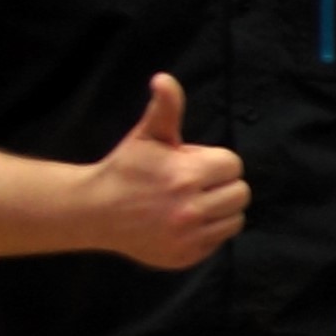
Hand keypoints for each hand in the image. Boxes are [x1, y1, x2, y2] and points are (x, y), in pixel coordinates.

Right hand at [82, 75, 248, 269]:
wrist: (95, 211)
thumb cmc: (126, 169)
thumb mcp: (147, 135)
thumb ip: (165, 108)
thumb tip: (164, 79)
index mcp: (186, 176)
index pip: (232, 165)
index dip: (213, 162)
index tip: (189, 164)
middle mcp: (190, 209)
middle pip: (240, 193)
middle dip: (220, 185)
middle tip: (191, 184)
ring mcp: (188, 237)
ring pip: (235, 219)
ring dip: (219, 209)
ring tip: (189, 202)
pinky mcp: (186, 256)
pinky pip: (219, 241)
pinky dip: (208, 232)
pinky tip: (183, 222)